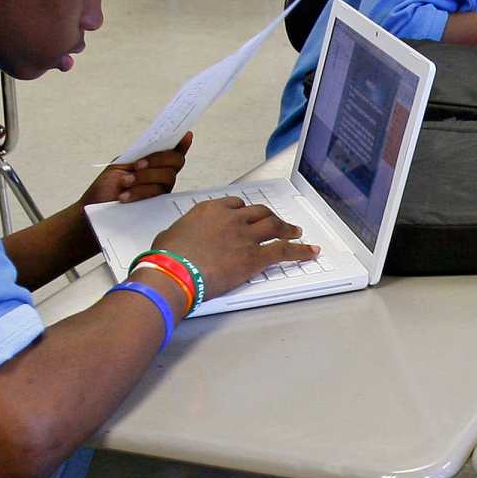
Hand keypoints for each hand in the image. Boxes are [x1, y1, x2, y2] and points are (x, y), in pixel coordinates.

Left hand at [81, 133, 192, 206]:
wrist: (96, 207)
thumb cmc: (106, 187)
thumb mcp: (120, 165)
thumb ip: (139, 154)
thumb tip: (156, 143)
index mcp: (153, 164)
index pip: (173, 152)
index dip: (183, 143)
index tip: (186, 135)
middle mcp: (162, 176)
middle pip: (175, 161)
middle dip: (158, 159)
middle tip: (137, 165)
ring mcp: (161, 190)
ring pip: (167, 176)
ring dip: (144, 177)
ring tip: (125, 183)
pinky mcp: (157, 205)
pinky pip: (157, 194)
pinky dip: (139, 192)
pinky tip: (125, 195)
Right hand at [152, 198, 318, 298]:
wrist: (174, 272)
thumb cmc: (166, 258)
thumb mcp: (170, 236)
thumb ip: (182, 233)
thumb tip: (178, 239)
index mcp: (210, 210)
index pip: (235, 205)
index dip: (244, 212)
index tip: (248, 216)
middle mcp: (231, 218)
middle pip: (258, 212)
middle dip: (269, 217)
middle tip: (276, 222)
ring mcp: (246, 236)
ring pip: (274, 226)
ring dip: (287, 228)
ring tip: (296, 232)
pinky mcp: (255, 256)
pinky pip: (284, 250)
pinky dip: (300, 250)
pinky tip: (310, 251)